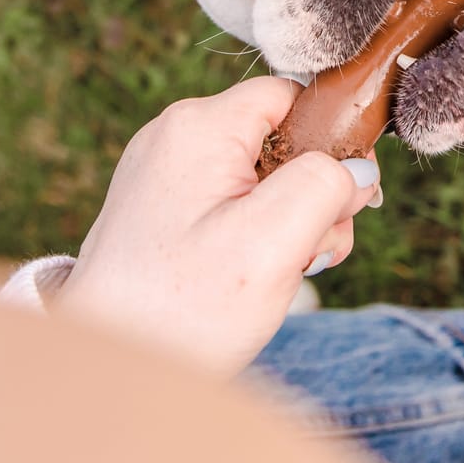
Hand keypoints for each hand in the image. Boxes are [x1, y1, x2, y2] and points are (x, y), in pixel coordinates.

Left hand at [57, 77, 380, 376]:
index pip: (291, 96)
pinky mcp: (160, 208)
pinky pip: (229, 202)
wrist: (107, 366)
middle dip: (312, 193)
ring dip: (288, 220)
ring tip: (285, 270)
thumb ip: (324, 186)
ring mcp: (164, 173)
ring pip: (259, 175)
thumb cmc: (182, 308)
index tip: (347, 194)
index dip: (331, 139)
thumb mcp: (272, 243)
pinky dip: (255, 233)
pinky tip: (257, 273)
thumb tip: (356, 169)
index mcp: (200, 127)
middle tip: (315, 248)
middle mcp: (175, 137)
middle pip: (279, 140)